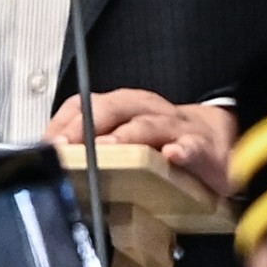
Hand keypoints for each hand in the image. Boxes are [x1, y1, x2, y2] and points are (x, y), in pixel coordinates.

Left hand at [45, 90, 234, 195]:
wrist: (218, 141)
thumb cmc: (165, 141)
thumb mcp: (124, 139)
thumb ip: (91, 147)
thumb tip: (54, 161)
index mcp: (123, 107)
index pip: (84, 105)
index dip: (62, 123)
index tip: (47, 146)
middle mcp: (146, 110)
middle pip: (112, 109)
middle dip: (85, 128)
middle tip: (68, 149)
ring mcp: (175, 127)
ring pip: (147, 125)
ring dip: (125, 137)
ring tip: (109, 149)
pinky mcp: (201, 148)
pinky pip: (191, 146)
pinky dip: (182, 150)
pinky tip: (173, 155)